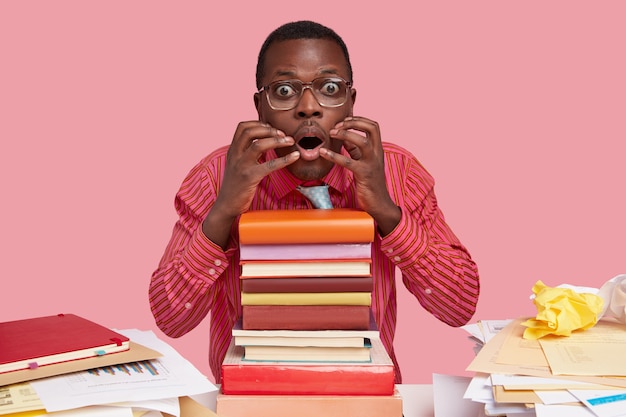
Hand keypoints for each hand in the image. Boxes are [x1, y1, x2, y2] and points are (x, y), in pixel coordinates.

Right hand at [203, 121, 298, 246]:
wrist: (226, 206)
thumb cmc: (235, 186)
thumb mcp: (237, 165)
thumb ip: (247, 153)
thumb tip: (264, 143)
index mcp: (233, 150)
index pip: (242, 127)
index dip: (258, 123)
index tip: (271, 127)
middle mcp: (235, 155)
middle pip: (250, 131)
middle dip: (269, 129)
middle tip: (282, 134)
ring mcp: (241, 166)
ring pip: (258, 144)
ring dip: (276, 140)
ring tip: (290, 141)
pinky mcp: (250, 177)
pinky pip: (269, 165)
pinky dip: (285, 159)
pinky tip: (295, 157)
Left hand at [323, 116, 400, 234]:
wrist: (379, 203)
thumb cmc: (370, 182)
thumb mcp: (364, 162)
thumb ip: (355, 149)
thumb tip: (344, 137)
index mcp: (377, 149)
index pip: (373, 125)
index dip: (358, 120)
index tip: (344, 121)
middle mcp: (377, 153)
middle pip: (372, 127)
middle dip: (354, 122)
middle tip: (337, 125)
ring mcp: (372, 163)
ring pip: (362, 141)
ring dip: (345, 134)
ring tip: (331, 133)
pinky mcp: (364, 174)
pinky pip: (348, 161)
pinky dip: (334, 155)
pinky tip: (323, 152)